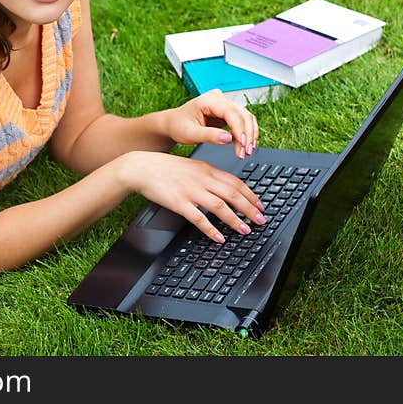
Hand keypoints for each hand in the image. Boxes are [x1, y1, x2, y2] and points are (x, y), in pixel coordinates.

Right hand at [120, 150, 266, 242]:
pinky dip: (211, 229)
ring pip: (220, 206)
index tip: (260, 205)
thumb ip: (209, 175)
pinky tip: (219, 237)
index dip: (251, 195)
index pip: (236, 182)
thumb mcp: (192, 166)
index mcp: (207, 169)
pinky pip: (199, 218)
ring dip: (235, 220)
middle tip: (261, 220)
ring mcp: (191, 191)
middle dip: (250, 209)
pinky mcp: (179, 202)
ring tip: (245, 230)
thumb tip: (225, 187)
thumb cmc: (166, 168)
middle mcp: (202, 179)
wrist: (142, 167)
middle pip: (233, 194)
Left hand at [166, 89, 258, 158]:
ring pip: (246, 117)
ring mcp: (224, 104)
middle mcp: (218, 98)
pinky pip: (243, 121)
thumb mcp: (190, 134)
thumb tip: (228, 139)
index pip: (231, 113)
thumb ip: (209, 136)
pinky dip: (246, 133)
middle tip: (246, 152)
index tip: (243, 145)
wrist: (173, 123)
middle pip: (243, 114)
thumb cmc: (178, 126)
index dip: (240, 129)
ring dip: (249, 134)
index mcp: (208, 100)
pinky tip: (244, 145)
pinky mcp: (227, 112)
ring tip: (246, 151)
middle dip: (247, 134)